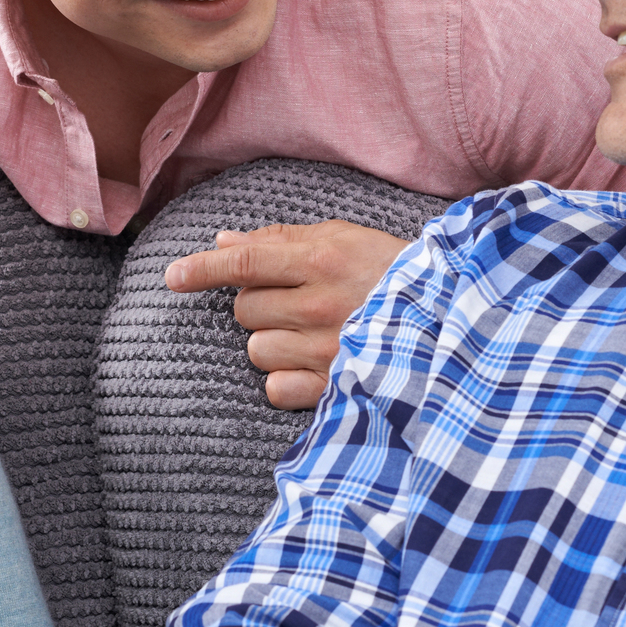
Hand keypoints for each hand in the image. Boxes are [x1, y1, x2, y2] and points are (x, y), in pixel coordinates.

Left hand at [164, 220, 408, 409]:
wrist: (453, 320)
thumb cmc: (395, 273)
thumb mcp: (344, 238)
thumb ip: (281, 239)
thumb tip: (221, 242)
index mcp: (322, 259)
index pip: (244, 262)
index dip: (202, 269)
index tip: (172, 277)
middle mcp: (319, 304)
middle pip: (244, 309)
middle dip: (259, 305)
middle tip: (297, 303)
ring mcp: (327, 349)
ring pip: (256, 349)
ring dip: (273, 342)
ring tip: (313, 335)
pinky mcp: (334, 387)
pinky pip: (274, 387)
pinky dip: (285, 380)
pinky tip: (314, 365)